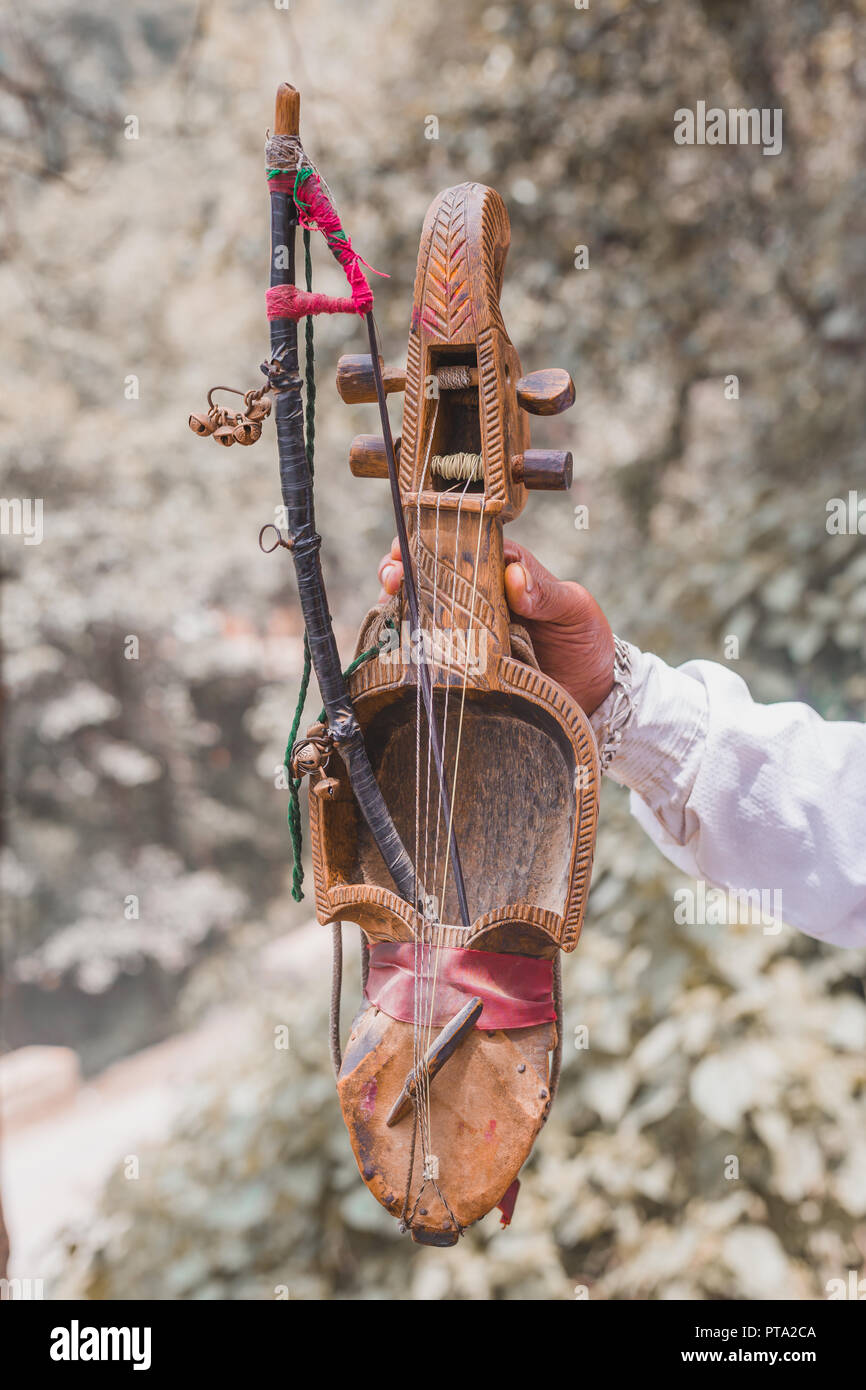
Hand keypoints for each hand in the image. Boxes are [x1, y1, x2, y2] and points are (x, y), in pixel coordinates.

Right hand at [377, 538, 614, 715]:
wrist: (590, 698)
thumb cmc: (583, 643)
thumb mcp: (575, 610)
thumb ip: (547, 593)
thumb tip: (514, 577)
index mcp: (503, 572)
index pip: (463, 545)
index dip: (433, 539)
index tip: (413, 544)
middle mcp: (477, 597)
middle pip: (429, 573)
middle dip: (402, 566)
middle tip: (392, 574)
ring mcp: (464, 630)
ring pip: (420, 606)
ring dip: (398, 599)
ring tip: (389, 594)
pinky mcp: (458, 664)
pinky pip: (424, 648)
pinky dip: (404, 641)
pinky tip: (394, 636)